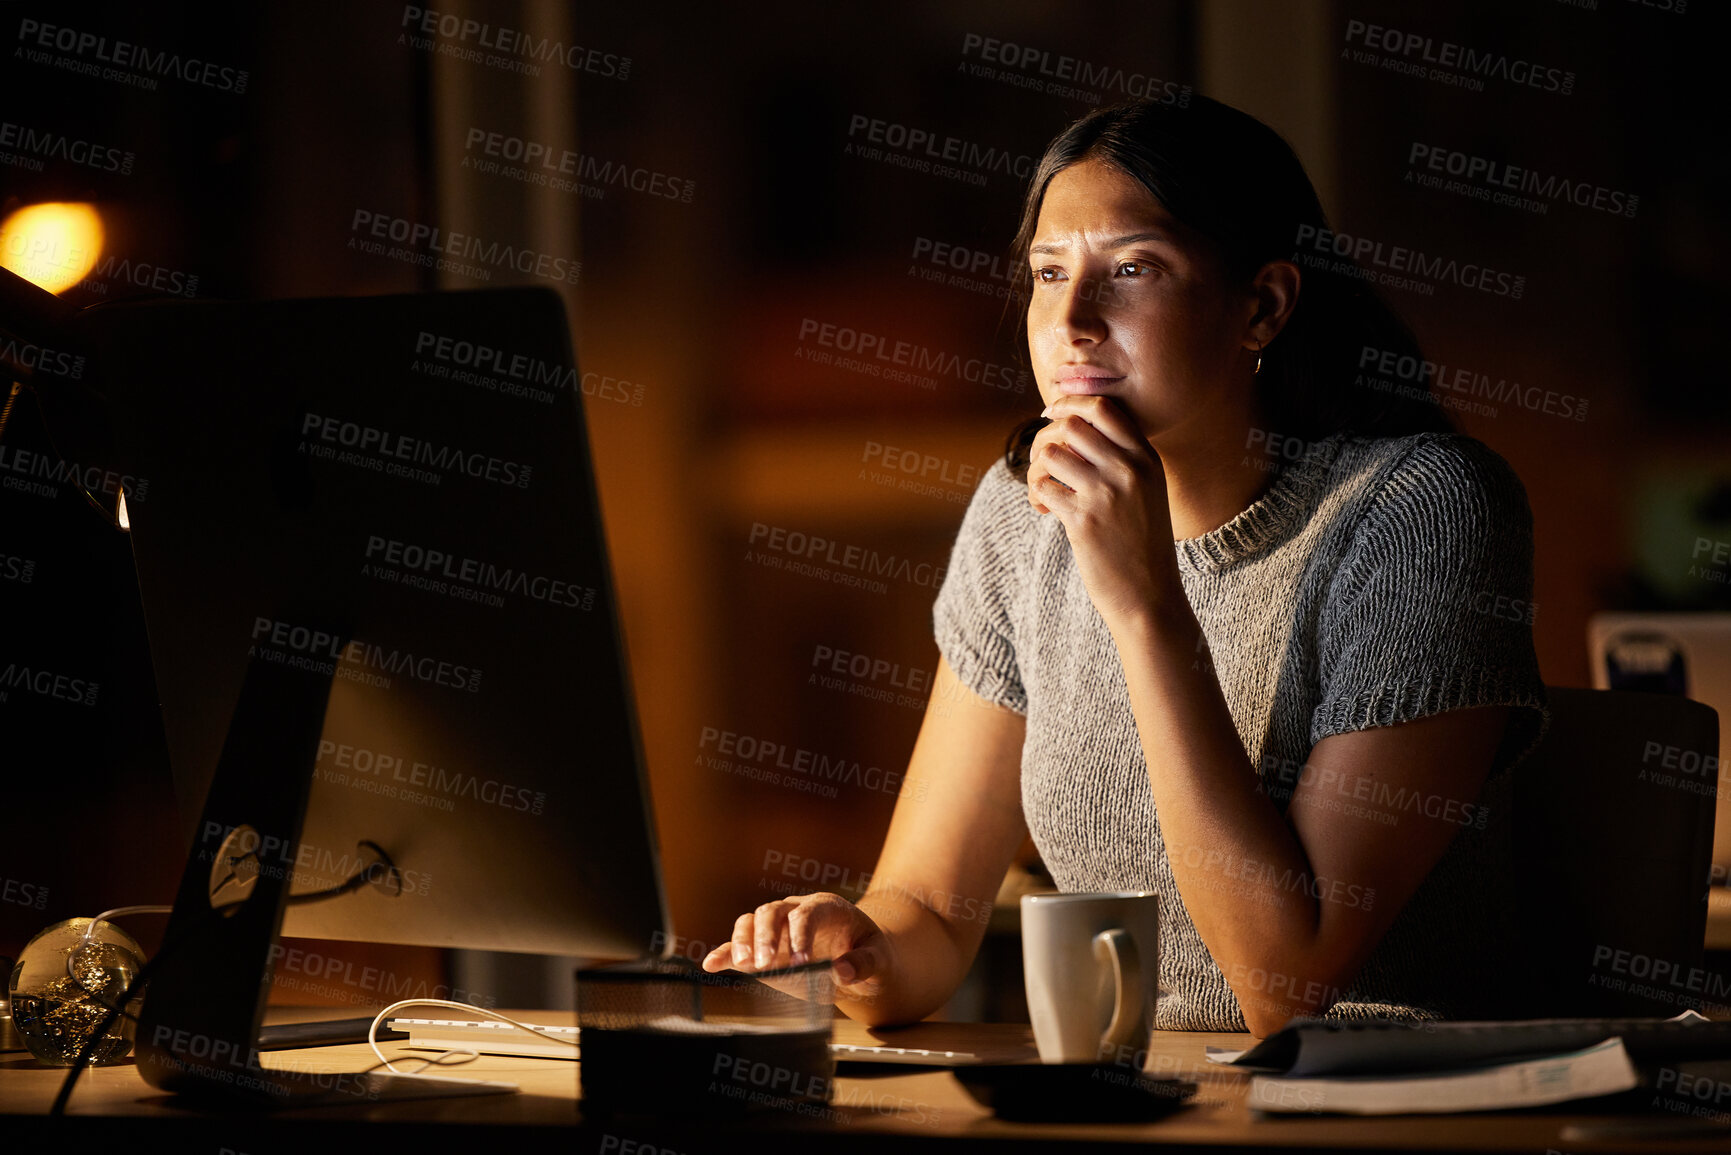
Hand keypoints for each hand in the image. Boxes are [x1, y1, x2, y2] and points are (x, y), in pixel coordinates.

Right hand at [700, 892, 892, 1005]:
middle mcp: (796, 911)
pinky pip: (740, 946)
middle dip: (765, 935)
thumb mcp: (879, 959)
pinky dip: (725, 953)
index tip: (802, 964)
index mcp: (826, 908)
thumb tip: (842, 970)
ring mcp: (777, 929)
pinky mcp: (765, 948)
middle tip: (765, 964)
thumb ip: (864, 964)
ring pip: (751, 921)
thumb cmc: (871, 954)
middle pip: (772, 911)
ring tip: (743, 964)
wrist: (860, 960)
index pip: (806, 913)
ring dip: (743, 940)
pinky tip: (711, 964)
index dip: (801, 936)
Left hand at [1027, 394, 1182, 627]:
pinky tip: (1046, 511)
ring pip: (1050, 453)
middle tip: (1042, 460)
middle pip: (1070, 424)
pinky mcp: (1084, 520)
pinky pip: (1042, 487)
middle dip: (1045, 437)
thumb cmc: (1141, 542)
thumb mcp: (1146, 491)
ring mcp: (1106, 494)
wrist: (1150, 596)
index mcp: (1146, 458)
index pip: (1103, 408)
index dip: (1069, 403)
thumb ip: (1121, 457)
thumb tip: (1070, 424)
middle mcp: (1129, 470)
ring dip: (1036, 468)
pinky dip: (1035, 496)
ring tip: (1044, 488)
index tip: (1050, 414)